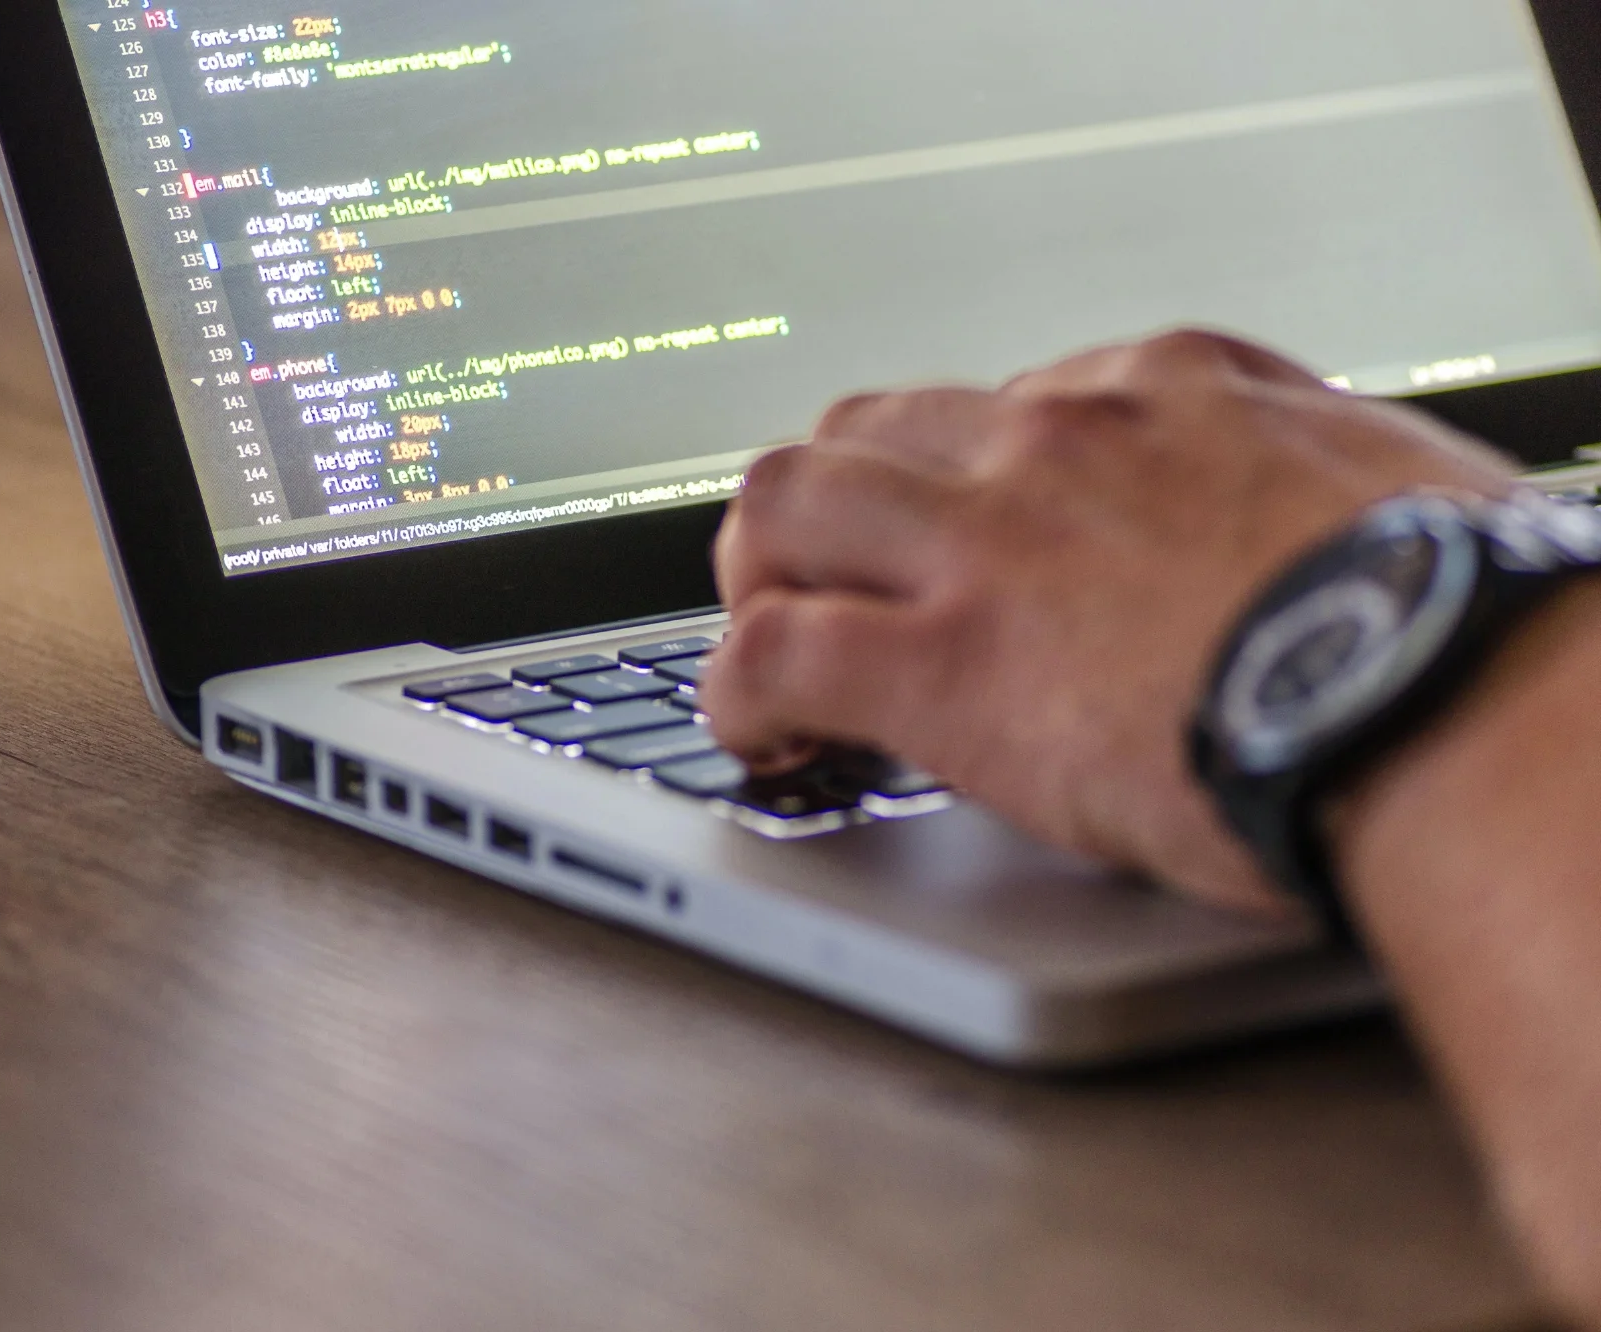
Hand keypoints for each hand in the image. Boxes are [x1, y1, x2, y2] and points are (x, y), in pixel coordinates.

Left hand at [699, 330, 1516, 913]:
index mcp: (1168, 390)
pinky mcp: (943, 664)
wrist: (1449, 699)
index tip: (963, 548)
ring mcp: (987, 543)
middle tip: (824, 582)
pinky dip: (738, 695)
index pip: (1005, 406)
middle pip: (868, 428)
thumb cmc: (1456, 613)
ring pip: (785, 505)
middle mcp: (1057, 440)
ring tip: (769, 648)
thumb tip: (1304, 517)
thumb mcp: (1387, 485)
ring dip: (758, 577)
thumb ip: (1302, 480)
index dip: (962, 488)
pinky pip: (771, 653)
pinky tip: (762, 741)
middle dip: (826, 508)